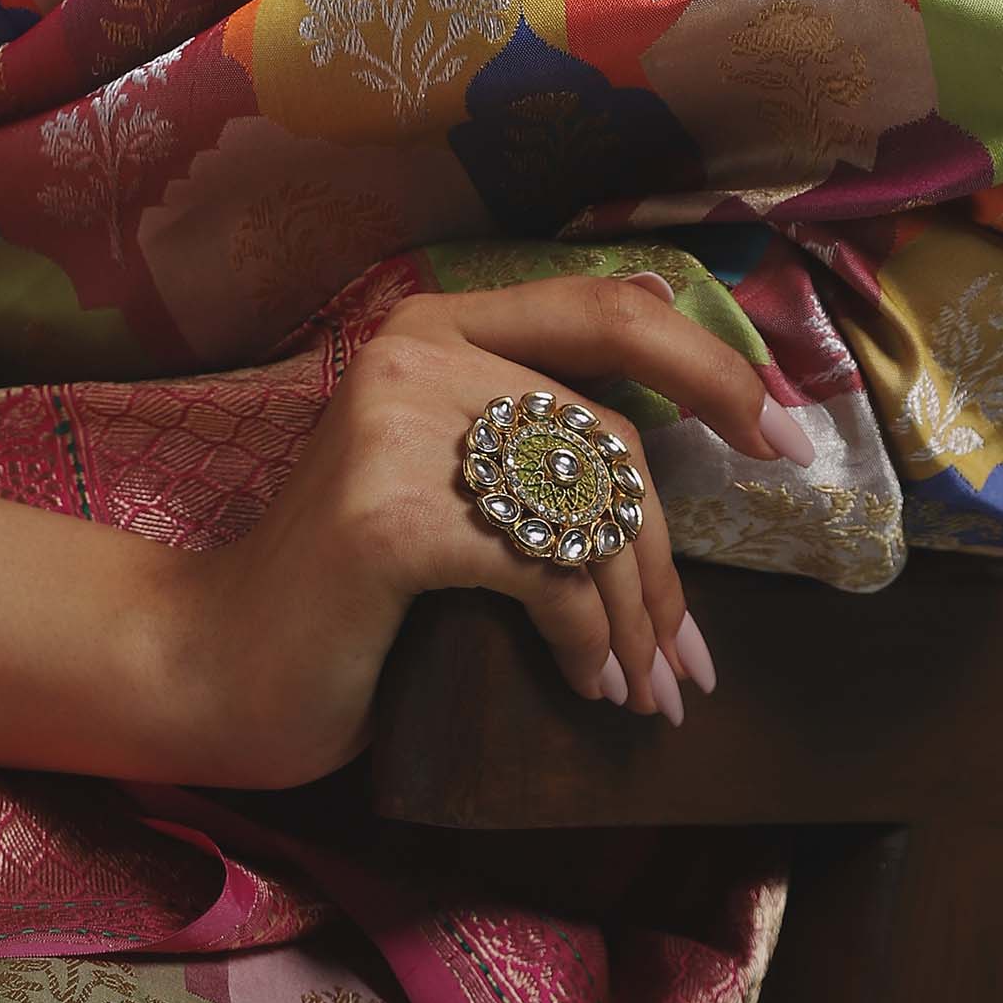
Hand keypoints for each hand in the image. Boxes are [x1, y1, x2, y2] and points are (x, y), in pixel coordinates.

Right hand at [162, 269, 802, 789]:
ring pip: (589, 513)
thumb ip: (527, 448)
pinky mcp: (391, 517)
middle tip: (688, 662)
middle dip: (670, 562)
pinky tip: (586, 685)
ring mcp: (397, 426)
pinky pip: (548, 572)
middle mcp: (415, 351)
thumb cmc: (346, 592)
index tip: (786, 434)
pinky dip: (587, 640)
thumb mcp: (442, 487)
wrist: (215, 663)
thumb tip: (673, 490)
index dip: (713, 365)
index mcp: (434, 324)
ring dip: (638, 619)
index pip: (608, 310)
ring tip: (646, 693)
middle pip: (611, 439)